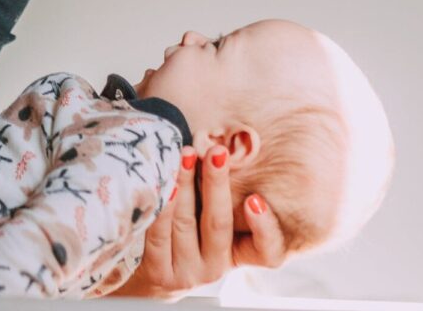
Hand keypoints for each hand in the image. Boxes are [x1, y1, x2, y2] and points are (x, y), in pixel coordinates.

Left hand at [112, 146, 286, 299]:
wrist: (155, 273)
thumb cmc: (190, 234)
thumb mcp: (213, 220)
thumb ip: (223, 196)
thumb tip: (222, 148)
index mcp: (239, 254)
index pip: (267, 251)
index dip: (264, 228)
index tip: (254, 199)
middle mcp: (217, 267)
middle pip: (219, 224)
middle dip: (217, 183)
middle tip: (217, 152)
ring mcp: (188, 273)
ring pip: (186, 223)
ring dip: (184, 184)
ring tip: (185, 155)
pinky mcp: (160, 274)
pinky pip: (159, 235)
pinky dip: (162, 208)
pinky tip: (164, 187)